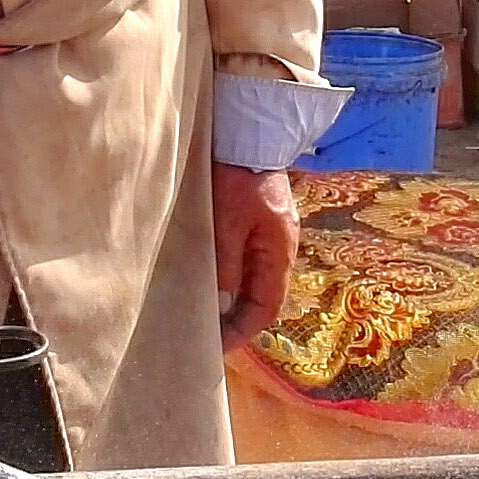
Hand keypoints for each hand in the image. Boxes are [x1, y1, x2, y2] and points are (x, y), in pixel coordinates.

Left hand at [212, 164, 298, 351]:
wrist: (248, 130)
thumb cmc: (239, 175)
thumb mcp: (227, 222)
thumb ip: (225, 264)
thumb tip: (220, 305)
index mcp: (279, 251)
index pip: (267, 306)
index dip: (243, 330)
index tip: (216, 348)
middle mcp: (279, 247)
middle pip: (261, 296)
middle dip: (235, 319)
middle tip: (203, 336)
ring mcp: (268, 234)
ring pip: (250, 279)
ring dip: (229, 299)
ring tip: (199, 313)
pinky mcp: (254, 221)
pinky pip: (242, 260)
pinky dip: (226, 276)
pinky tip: (204, 279)